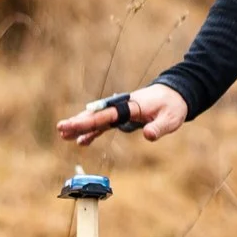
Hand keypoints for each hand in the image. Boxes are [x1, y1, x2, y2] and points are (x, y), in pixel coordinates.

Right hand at [56, 83, 187, 146]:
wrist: (176, 95)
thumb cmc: (173, 106)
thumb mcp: (171, 118)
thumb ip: (159, 127)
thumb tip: (148, 136)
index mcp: (131, 106)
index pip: (107, 115)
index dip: (90, 122)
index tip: (74, 125)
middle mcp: (122, 107)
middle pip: (96, 114)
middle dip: (78, 122)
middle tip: (60, 128)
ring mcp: (120, 112)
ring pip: (96, 119)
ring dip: (80, 126)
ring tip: (63, 134)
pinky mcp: (121, 117)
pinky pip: (103, 125)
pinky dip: (92, 132)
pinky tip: (80, 141)